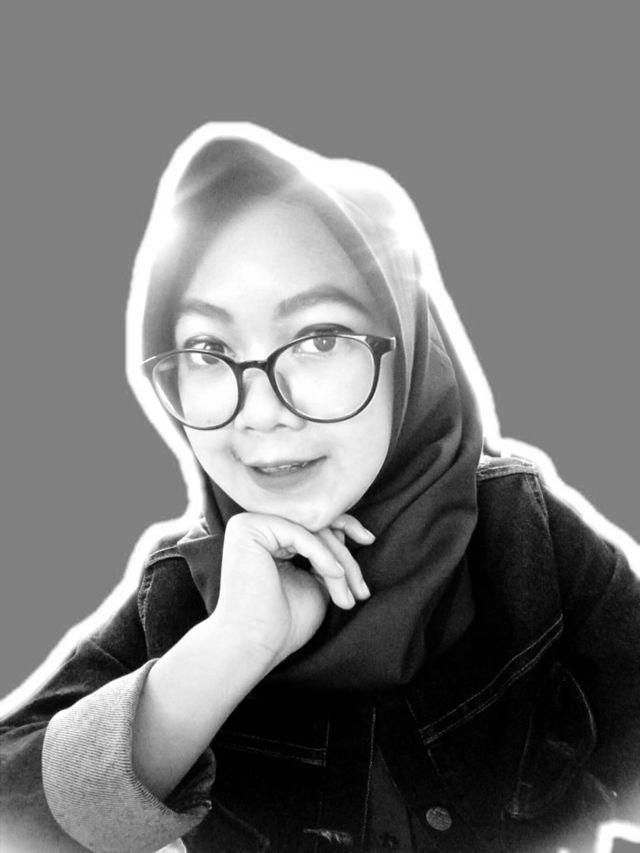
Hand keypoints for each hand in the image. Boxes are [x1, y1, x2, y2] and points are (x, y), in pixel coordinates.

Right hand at [212, 512, 373, 667]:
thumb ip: (325, 556)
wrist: (253, 646)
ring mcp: (250, 523)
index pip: (314, 525)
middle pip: (316, 526)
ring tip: (347, 596)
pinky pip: (300, 534)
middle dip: (346, 556)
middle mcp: (255, 523)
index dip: (345, 535)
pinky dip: (323, 556)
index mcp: (268, 535)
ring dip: (339, 563)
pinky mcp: (248, 529)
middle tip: (361, 590)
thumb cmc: (282, 622)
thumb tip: (345, 530)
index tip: (369, 543)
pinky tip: (336, 576)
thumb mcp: (315, 581)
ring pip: (312, 530)